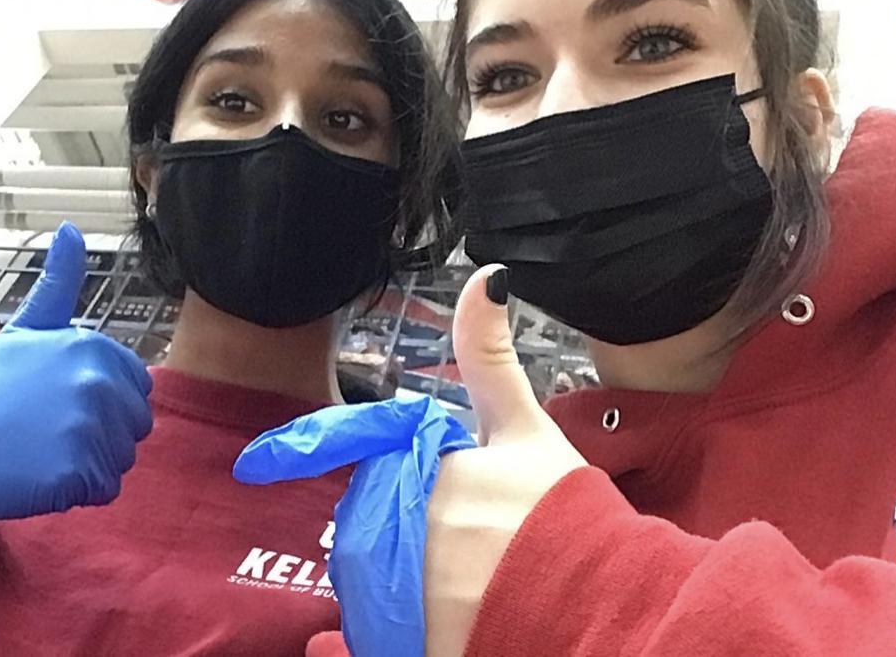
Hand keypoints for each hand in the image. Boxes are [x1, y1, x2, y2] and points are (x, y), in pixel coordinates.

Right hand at [0, 223, 153, 525]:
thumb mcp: (27, 329)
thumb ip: (59, 284)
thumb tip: (70, 229)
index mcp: (92, 348)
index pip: (139, 388)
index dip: (105, 402)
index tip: (61, 402)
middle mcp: (95, 383)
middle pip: (137, 425)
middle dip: (103, 434)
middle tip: (51, 430)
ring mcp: (86, 428)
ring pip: (124, 458)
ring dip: (93, 463)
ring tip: (46, 450)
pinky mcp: (76, 473)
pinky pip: (106, 489)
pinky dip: (80, 491)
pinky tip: (44, 475)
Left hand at [235, 264, 584, 656]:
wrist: (605, 610)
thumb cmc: (567, 515)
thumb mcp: (527, 430)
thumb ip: (491, 358)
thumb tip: (488, 275)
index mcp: (429, 469)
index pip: (372, 462)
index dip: (349, 464)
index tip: (290, 468)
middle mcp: (409, 529)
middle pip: (371, 525)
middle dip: (405, 533)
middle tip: (473, 554)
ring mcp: (407, 594)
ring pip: (371, 581)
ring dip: (401, 585)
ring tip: (467, 593)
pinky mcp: (412, 645)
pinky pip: (378, 635)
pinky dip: (402, 631)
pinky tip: (450, 625)